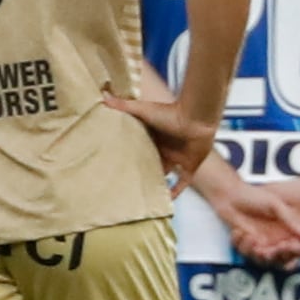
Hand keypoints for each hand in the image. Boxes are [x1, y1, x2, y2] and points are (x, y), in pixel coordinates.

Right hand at [103, 93, 218, 186]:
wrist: (197, 118)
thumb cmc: (170, 112)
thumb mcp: (142, 109)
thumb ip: (124, 105)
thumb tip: (103, 97)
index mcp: (154, 136)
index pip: (140, 147)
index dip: (130, 155)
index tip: (116, 163)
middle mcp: (165, 148)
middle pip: (151, 162)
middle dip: (141, 171)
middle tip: (125, 182)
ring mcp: (177, 158)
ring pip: (165, 174)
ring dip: (156, 183)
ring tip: (141, 195)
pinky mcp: (189, 166)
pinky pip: (182, 183)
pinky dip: (176, 191)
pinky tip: (167, 202)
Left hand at [209, 181, 299, 267]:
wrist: (230, 194)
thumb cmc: (255, 196)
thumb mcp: (275, 205)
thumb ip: (289, 219)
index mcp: (285, 231)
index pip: (295, 247)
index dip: (295, 250)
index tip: (290, 245)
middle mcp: (273, 240)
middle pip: (279, 258)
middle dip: (275, 254)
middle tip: (268, 248)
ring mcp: (258, 242)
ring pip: (260, 258)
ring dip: (255, 251)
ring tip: (252, 237)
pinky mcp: (244, 242)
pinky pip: (244, 252)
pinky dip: (241, 244)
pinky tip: (239, 231)